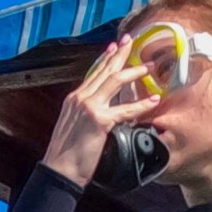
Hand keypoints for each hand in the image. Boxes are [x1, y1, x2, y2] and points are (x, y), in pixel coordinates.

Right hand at [44, 38, 158, 187]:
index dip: (105, 59)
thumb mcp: (73, 127)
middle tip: (131, 41)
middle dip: (119, 54)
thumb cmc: (66, 154)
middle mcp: (80, 98)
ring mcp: (89, 107)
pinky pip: (124, 109)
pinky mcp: (99, 121)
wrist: (58, 169)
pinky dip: (140, 104)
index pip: (92, 73)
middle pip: (104, 70)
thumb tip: (101, 113)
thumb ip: (86, 115)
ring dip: (133, 71)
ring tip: (148, 67)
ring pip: (115, 81)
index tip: (114, 47)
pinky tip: (153, 100)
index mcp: (74, 99)